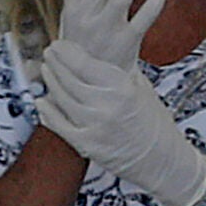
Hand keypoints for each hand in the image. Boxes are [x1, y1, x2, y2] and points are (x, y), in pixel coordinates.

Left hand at [38, 39, 205, 205]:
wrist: (163, 159)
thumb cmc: (156, 126)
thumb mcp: (143, 90)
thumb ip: (120, 73)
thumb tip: (100, 58)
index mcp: (123, 88)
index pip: (85, 64)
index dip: (67, 53)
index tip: (59, 46)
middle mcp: (107, 105)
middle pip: (70, 79)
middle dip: (55, 63)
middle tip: (48, 54)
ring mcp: (95, 126)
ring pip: (62, 99)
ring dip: (51, 82)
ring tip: (46, 71)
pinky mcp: (87, 145)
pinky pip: (59, 125)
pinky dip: (48, 112)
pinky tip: (42, 102)